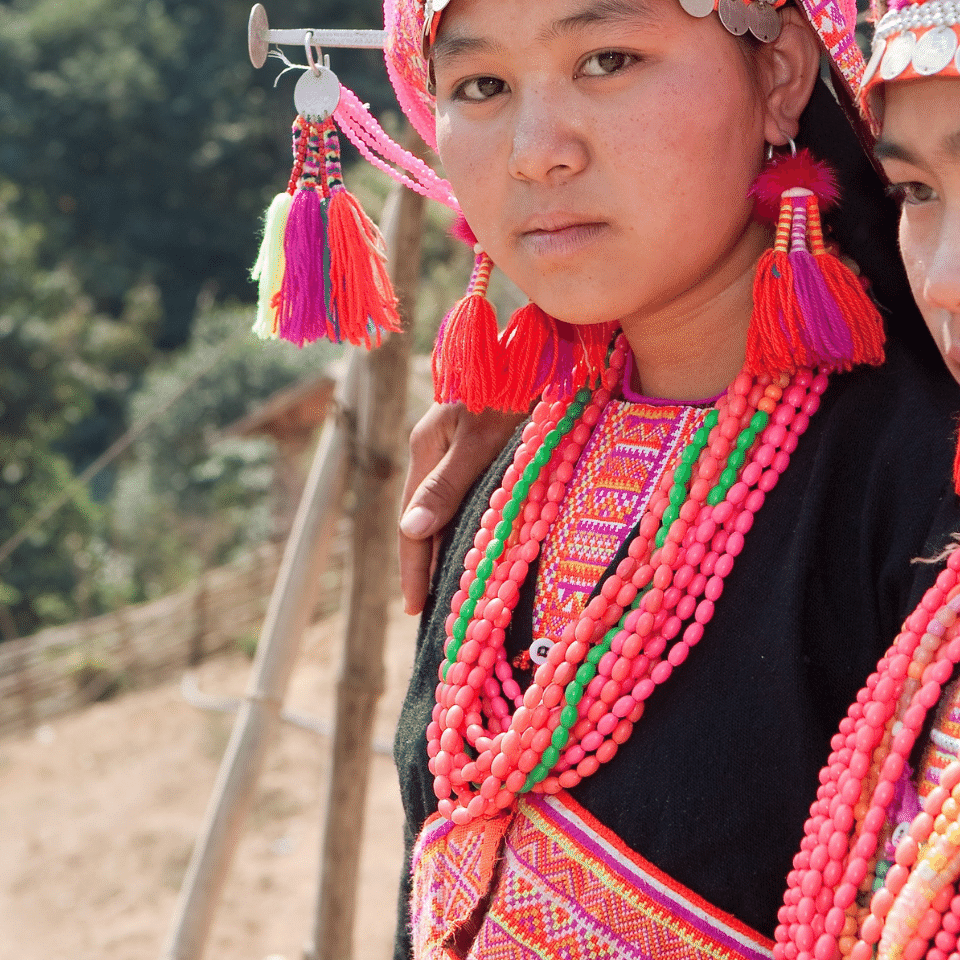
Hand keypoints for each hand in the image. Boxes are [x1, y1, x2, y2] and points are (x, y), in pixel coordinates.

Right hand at [399, 402, 526, 613]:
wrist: (548, 345)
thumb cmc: (516, 384)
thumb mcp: (481, 437)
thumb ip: (448, 483)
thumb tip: (410, 530)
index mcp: (427, 444)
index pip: (413, 520)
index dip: (413, 568)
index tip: (414, 610)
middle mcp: (439, 448)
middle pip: (426, 519)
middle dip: (428, 566)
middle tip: (434, 614)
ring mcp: (461, 447)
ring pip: (450, 510)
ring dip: (450, 550)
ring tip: (455, 592)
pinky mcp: (486, 446)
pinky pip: (472, 498)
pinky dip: (472, 529)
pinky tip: (481, 549)